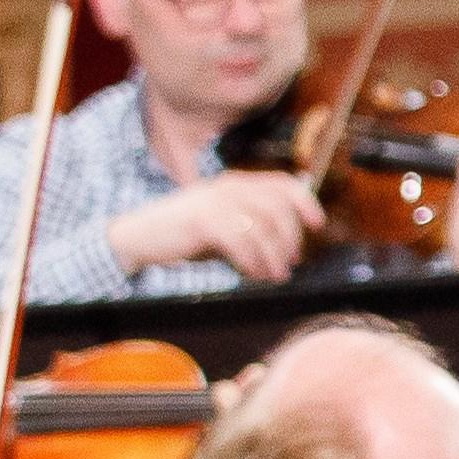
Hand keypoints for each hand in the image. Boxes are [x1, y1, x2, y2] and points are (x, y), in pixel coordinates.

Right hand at [111, 167, 328, 282]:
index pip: (282, 183)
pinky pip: (242, 242)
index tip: (317, 224)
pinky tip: (254, 274)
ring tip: (274, 275)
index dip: (305, 202)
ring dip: (274, 256)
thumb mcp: (224, 224)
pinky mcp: (203, 220)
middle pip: (278, 208)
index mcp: (237, 183)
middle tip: (290, 263)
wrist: (141, 236)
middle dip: (290, 239)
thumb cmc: (186, 234)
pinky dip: (253, 261)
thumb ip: (253, 226)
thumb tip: (288, 247)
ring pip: (263, 228)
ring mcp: (216, 202)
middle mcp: (229, 187)